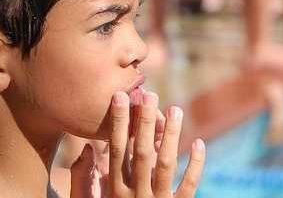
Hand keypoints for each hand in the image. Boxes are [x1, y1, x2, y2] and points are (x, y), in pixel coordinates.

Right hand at [70, 92, 205, 197]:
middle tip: (149, 94)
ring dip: (171, 136)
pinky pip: (189, 187)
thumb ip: (83, 181)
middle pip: (141, 153)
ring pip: (166, 165)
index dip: (118, 123)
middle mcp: (135, 195)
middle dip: (144, 122)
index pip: (116, 150)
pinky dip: (196, 166)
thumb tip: (88, 150)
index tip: (120, 97)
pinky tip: (199, 143)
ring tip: (175, 110)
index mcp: (113, 191)